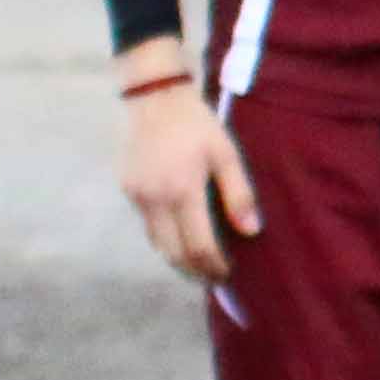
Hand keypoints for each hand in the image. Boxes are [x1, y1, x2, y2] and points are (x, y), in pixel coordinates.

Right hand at [118, 70, 254, 285]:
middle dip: (194, 270)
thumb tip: (251, 231)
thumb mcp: (227, 154)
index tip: (228, 275)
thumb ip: (239, 194)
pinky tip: (181, 237)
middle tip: (214, 279)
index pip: (198, 245)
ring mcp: (137, 196)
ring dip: (177, 259)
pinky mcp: (128, 190)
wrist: (156, 100)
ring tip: (200, 265)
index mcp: (182, 192)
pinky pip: (148, 225)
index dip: (214, 266)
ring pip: (156, 243)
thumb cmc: (198, 126)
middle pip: (173, 252)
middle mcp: (154, 200)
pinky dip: (164, 238)